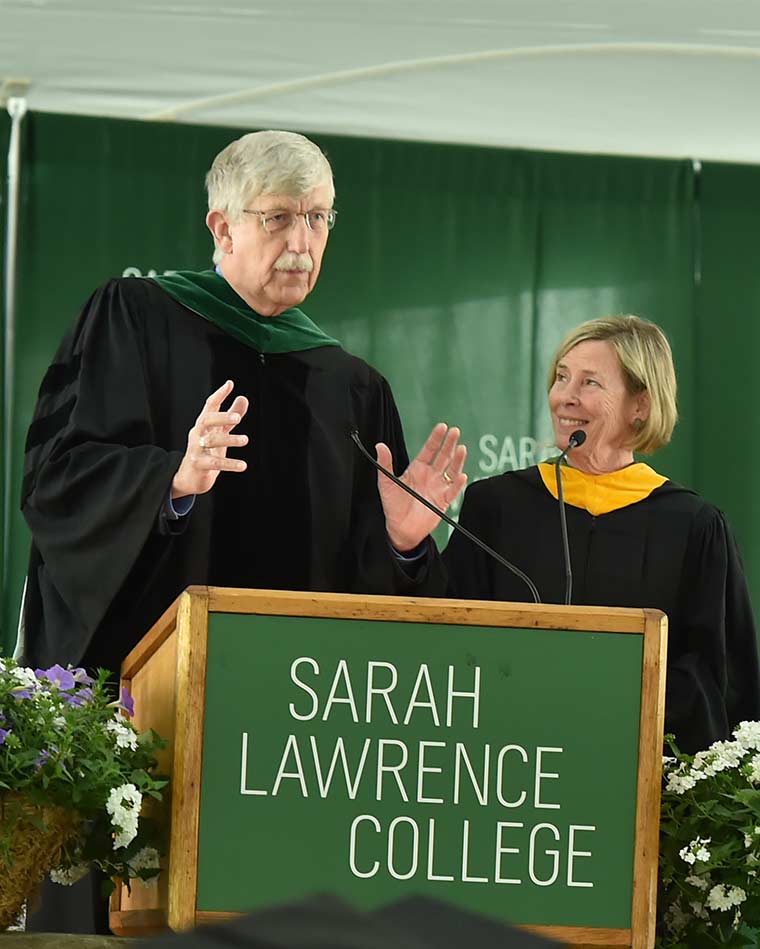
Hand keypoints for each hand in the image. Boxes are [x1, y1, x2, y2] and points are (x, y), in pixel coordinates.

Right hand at [171, 380, 248, 498]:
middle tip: (237, 418)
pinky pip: (214, 463)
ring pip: (211, 441)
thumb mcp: (219, 432)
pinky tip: (243, 465)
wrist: (189, 476)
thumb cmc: (206, 450)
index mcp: (203, 424)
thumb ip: (231, 416)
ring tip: (245, 439)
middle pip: (206, 420)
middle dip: (221, 417)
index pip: (209, 406)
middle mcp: (198, 434)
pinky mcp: (199, 465)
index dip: (219, 395)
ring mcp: (197, 449)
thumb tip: (243, 398)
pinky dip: (229, 464)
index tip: (229, 384)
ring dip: (229, 440)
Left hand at [377, 423, 466, 551]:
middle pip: (443, 456)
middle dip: (449, 444)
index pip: (429, 449)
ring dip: (457, 460)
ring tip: (461, 448)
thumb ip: (385, 464)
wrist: (400, 528)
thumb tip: (379, 445)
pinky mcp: (443, 502)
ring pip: (451, 470)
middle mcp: (430, 475)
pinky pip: (453, 491)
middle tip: (455, 431)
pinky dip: (457, 484)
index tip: (442, 426)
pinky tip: (461, 475)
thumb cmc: (393, 505)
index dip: (436, 438)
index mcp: (417, 468)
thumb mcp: (386, 482)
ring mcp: (438, 487)